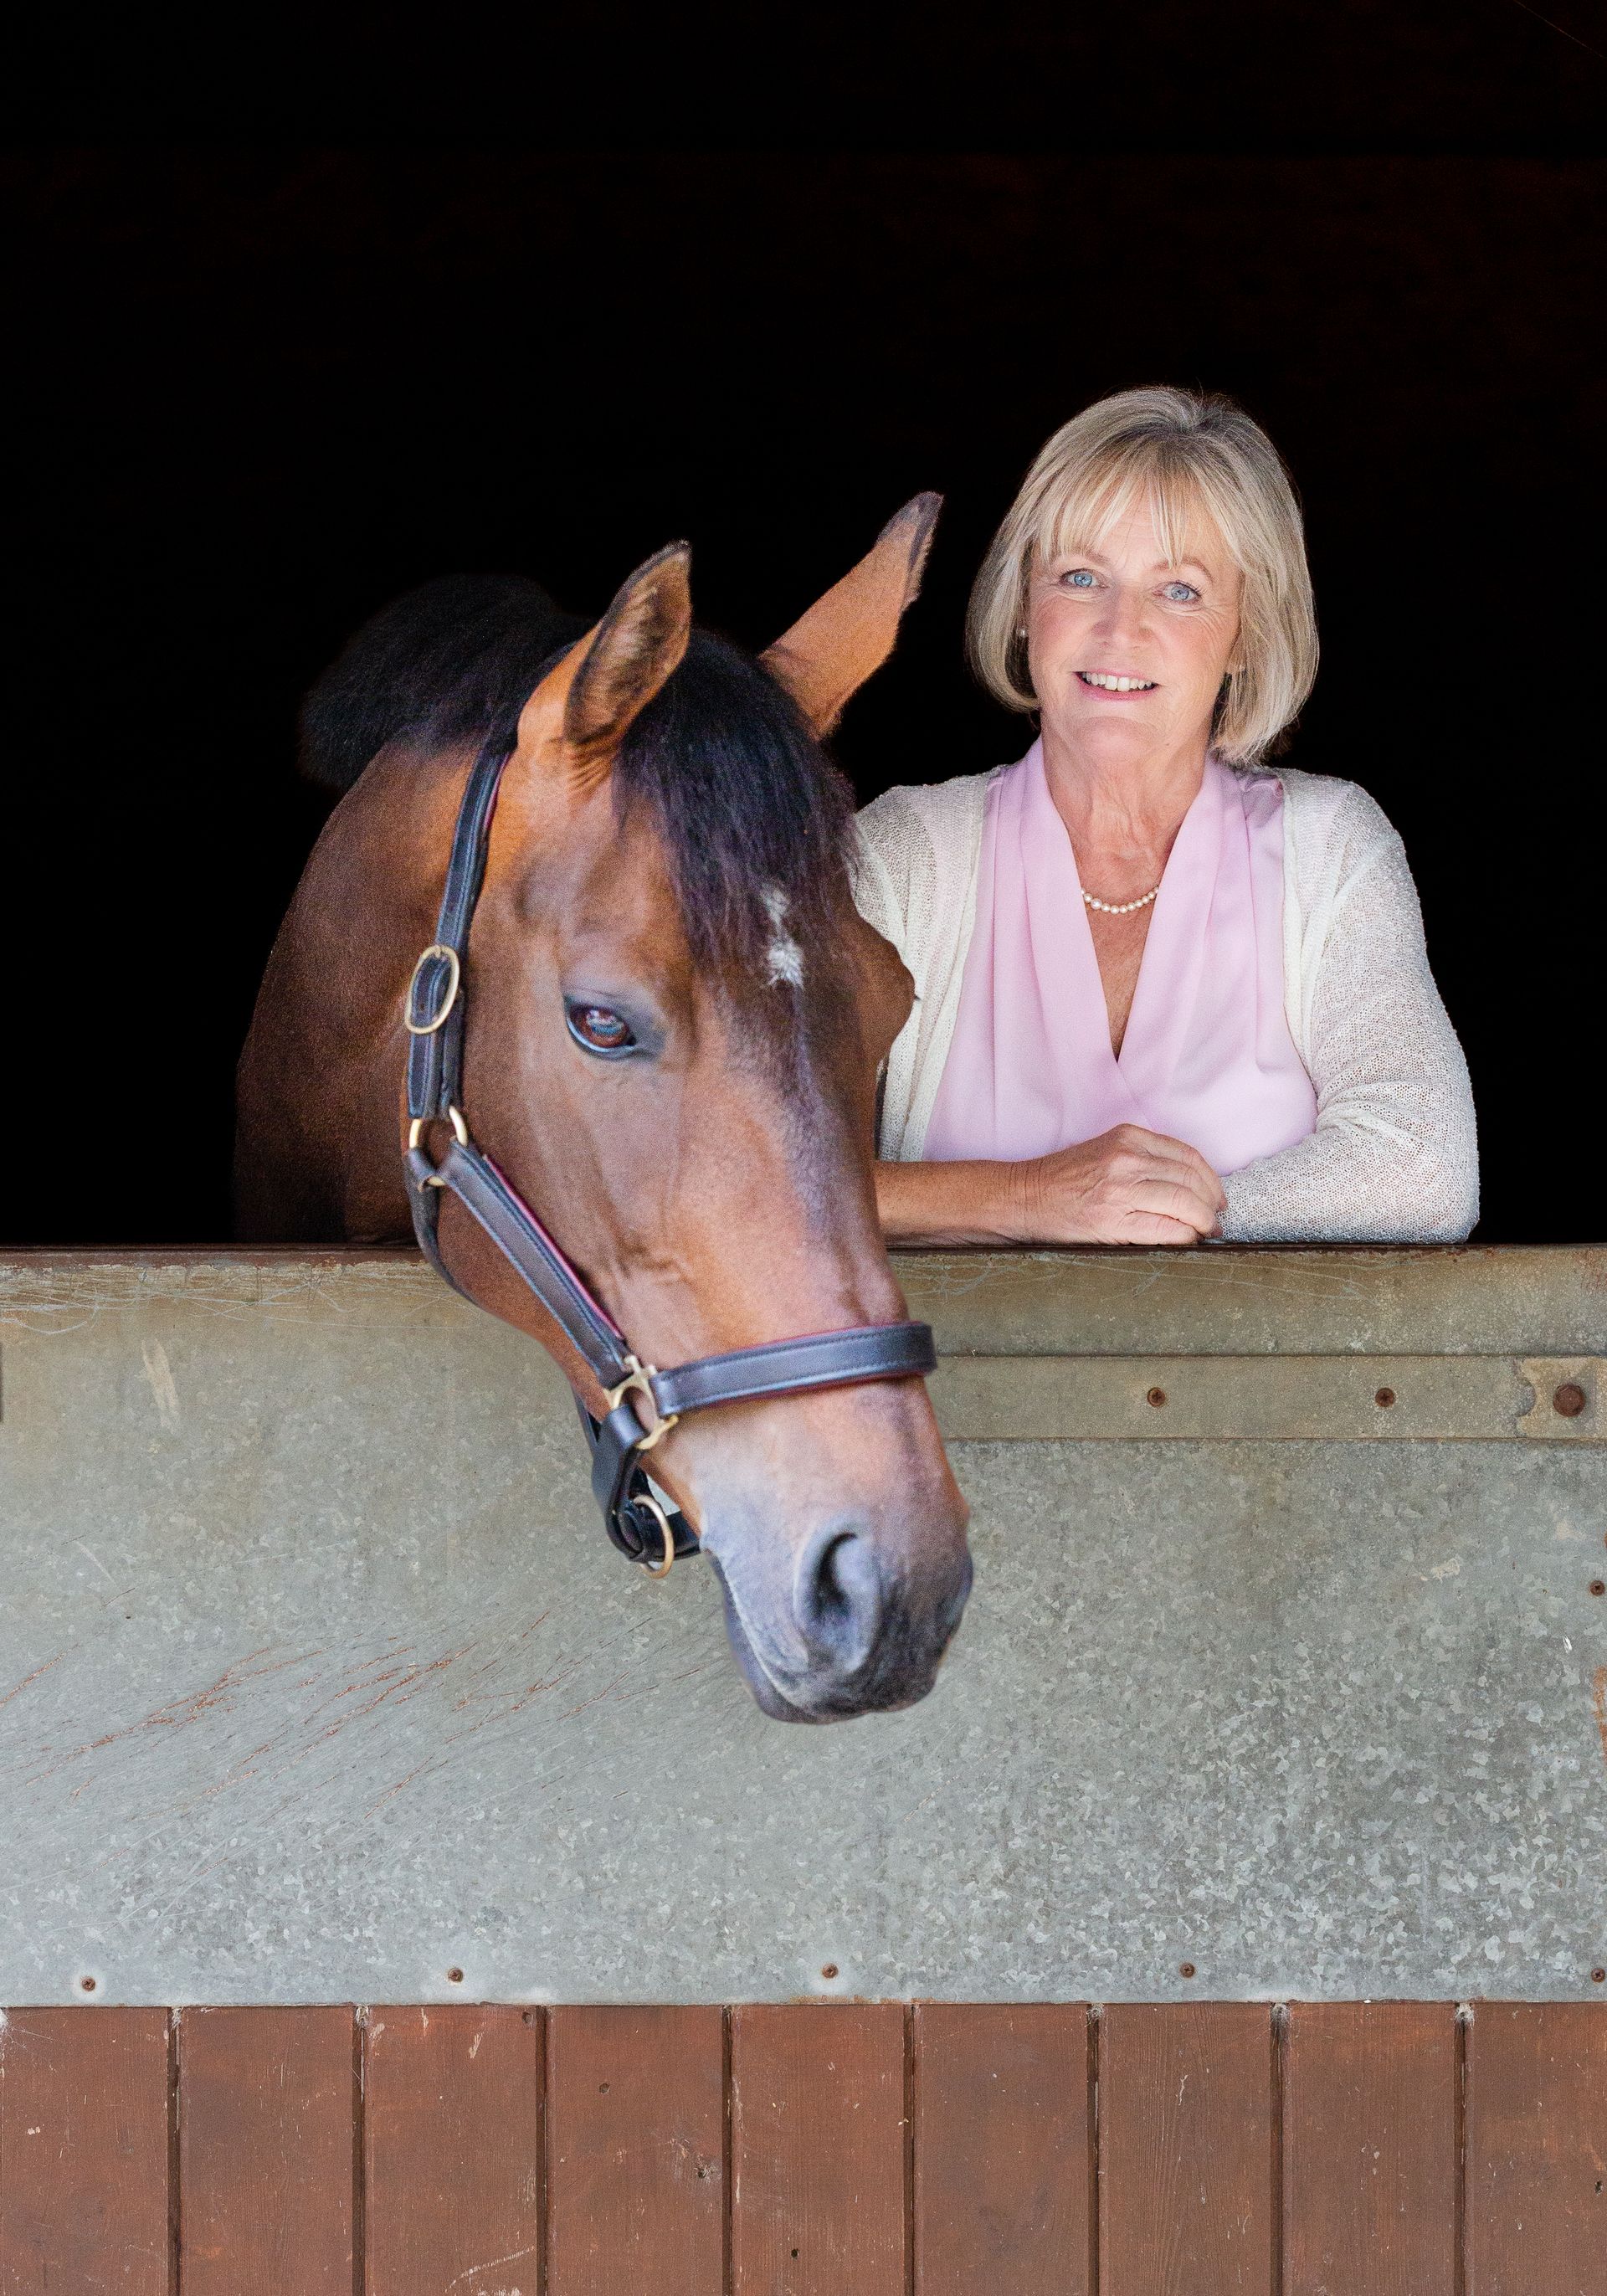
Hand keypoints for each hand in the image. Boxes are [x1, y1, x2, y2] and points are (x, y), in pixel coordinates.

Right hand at [1014, 1124, 1225, 1244]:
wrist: (1024, 1198)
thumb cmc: (1064, 1179)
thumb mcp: (1106, 1151)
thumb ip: (1143, 1158)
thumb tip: (1190, 1186)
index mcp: (1128, 1137)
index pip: (1188, 1156)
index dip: (1210, 1180)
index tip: (1216, 1197)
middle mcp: (1127, 1158)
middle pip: (1192, 1180)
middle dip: (1211, 1204)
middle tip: (1215, 1219)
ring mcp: (1120, 1189)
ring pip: (1185, 1204)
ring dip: (1203, 1222)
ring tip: (1205, 1232)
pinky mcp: (1113, 1219)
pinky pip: (1166, 1229)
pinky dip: (1184, 1237)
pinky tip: (1185, 1241)